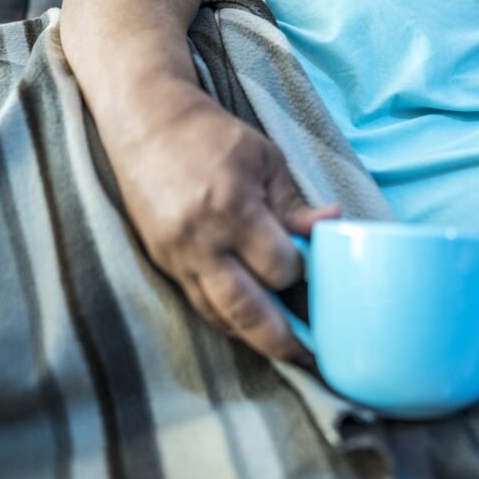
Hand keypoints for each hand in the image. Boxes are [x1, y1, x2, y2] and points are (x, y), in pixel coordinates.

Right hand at [107, 80, 338, 361]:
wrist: (145, 121)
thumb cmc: (210, 135)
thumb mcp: (264, 159)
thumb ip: (295, 203)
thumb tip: (334, 223)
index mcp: (232, 208)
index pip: (279, 266)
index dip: (301, 272)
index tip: (314, 270)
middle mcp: (201, 240)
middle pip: (247, 310)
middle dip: (281, 340)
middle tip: (311, 358)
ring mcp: (176, 256)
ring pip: (218, 316)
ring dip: (252, 338)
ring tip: (284, 351)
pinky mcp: (162, 261)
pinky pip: (197, 303)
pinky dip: (224, 319)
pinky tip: (247, 327)